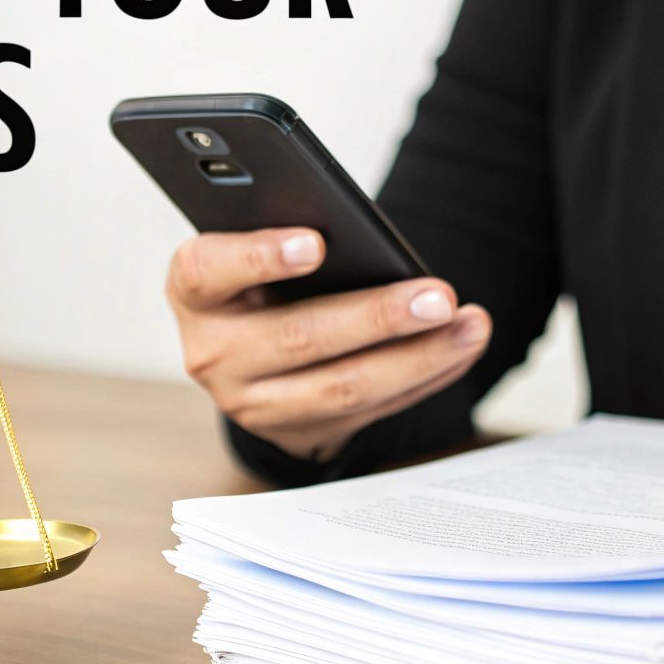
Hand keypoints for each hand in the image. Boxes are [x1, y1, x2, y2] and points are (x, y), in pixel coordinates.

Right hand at [166, 227, 491, 462]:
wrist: (248, 358)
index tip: (316, 243)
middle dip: (377, 317)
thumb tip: (359, 234)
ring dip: (418, 356)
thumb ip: (284, 238)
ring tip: (468, 324)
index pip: (210, 270)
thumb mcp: (249, 253)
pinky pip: (373, 408)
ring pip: (344, 386)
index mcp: (195, 291)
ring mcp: (254, 403)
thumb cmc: (258, 281)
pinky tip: (461, 346)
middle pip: (299, 337)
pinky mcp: (300, 429)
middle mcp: (214, 353)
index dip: (260, 257)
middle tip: (438, 296)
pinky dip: (425, 376)